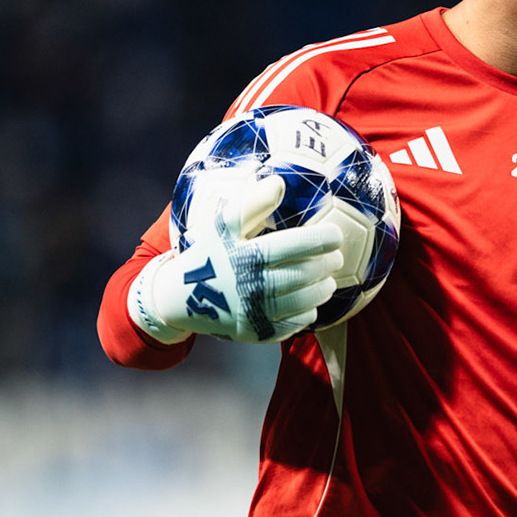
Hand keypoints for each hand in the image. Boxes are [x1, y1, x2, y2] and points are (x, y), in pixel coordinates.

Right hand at [127, 176, 343, 344]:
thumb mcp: (223, 227)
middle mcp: (251, 286)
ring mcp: (254, 313)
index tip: (336, 236)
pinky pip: (292, 325)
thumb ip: (252, 205)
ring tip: (328, 281)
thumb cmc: (209, 255)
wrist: (180, 299)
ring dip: (322, 290)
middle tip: (337, 258)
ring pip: (302, 301)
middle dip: (326, 265)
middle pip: (302, 274)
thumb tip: (279, 182)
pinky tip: (311, 304)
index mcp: (245, 257)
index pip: (292, 246)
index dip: (319, 240)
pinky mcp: (255, 333)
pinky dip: (307, 314)